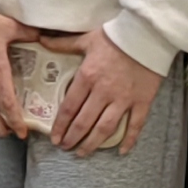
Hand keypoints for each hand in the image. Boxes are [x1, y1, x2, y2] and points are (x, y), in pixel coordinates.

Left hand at [51, 32, 164, 156]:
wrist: (147, 34)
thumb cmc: (116, 35)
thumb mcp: (86, 39)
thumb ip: (63, 44)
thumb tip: (40, 40)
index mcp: (87, 77)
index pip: (69, 108)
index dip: (60, 126)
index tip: (54, 138)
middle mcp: (103, 92)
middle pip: (84, 122)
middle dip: (73, 138)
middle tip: (66, 148)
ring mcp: (123, 99)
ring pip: (105, 128)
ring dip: (93, 143)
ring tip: (83, 153)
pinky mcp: (142, 101)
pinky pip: (135, 125)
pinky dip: (128, 140)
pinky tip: (121, 151)